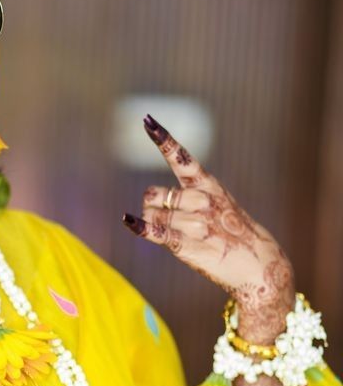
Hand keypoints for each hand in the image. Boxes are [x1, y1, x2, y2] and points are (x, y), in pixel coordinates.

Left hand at [123, 115, 294, 340]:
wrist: (258, 264)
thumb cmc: (232, 233)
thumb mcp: (218, 204)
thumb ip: (188, 197)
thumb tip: (149, 199)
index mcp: (208, 185)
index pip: (182, 158)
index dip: (163, 139)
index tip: (147, 121)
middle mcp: (201, 200)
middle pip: (155, 194)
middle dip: (152, 205)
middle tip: (167, 219)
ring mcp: (194, 222)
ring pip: (152, 214)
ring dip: (153, 223)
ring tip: (176, 234)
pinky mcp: (187, 244)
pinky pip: (155, 231)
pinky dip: (140, 226)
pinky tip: (127, 220)